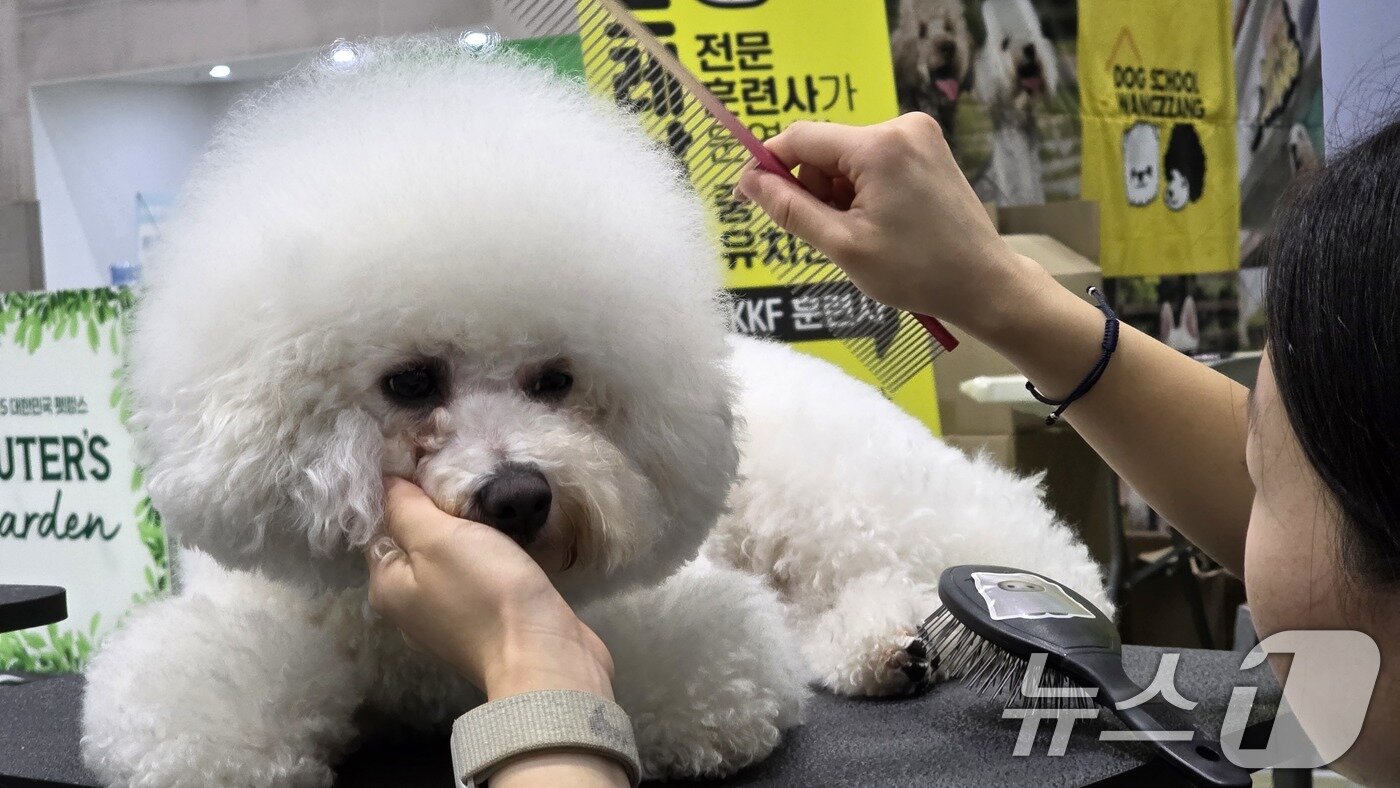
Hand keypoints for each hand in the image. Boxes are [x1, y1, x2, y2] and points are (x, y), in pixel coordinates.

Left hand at [365, 477, 613, 700]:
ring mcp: (448, 621)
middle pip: (415, 544)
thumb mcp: (437, 537)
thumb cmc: (484, 591)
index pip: (380, 526)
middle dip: (437, 511)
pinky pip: (477, 578)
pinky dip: (487, 557)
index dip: (402, 492)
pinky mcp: (486, 626)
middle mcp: (410, 608)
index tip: (432, 461)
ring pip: (449, 560)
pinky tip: (506, 540)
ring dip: (466, 533)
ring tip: (489, 500)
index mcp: (387, 588)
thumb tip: (384, 480)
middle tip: (466, 475)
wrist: (544, 653)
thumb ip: (406, 507)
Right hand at [735, 113, 1043, 332]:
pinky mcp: (927, 148)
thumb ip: (790, 209)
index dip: (767, 164)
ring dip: (838, 193)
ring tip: (860, 234)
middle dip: (814, 188)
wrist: (983, 283)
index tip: (748, 195)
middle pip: (825, 148)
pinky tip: (878, 223)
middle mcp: (901, 127)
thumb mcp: (842, 245)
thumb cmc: (917, 272)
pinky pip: (872, 161)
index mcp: (879, 146)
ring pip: (847, 157)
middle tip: (828, 234)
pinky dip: (862, 190)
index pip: (800, 138)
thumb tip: (749, 182)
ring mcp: (918, 135)